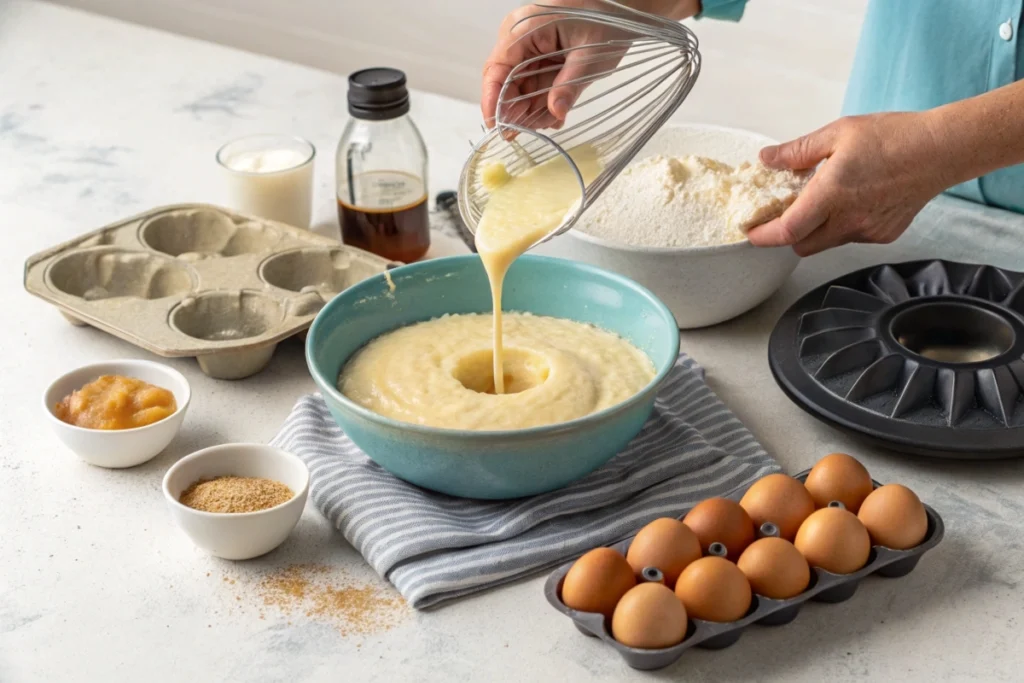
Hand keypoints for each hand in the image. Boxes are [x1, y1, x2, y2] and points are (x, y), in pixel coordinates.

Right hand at [481, 1, 695, 129]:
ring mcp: (527, 48)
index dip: (492, 100)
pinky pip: (531, 84)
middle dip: (516, 111)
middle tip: (529, 133)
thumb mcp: (590, 56)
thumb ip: (570, 85)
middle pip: (505, 82)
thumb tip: (556, 114)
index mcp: (524, 29)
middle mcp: (519, 38)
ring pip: (518, 88)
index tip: (497, 127)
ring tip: (553, 120)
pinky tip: (557, 113)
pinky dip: (542, 101)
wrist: (621, 8)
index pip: (497, 68)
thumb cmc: (607, 21)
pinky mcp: (537, 57)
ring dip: (531, 110)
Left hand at [746, 112, 949, 255]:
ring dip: (816, 229)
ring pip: (827, 243)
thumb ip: (797, 151)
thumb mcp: (837, 133)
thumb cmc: (893, 137)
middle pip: (802, 246)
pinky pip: (851, 237)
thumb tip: (767, 159)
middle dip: (788, 234)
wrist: (941, 150)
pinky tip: (854, 200)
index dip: (764, 236)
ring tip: (824, 199)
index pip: (787, 231)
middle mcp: (848, 220)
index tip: (750, 231)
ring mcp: (867, 231)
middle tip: (785, 212)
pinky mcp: (883, 235)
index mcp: (831, 195)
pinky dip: (843, 225)